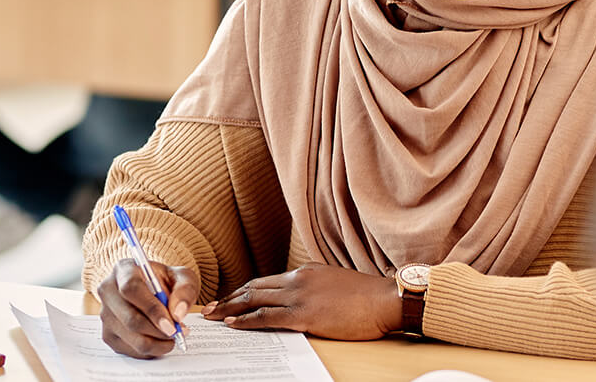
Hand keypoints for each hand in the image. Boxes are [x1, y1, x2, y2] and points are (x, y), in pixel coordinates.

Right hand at [96, 258, 197, 358]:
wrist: (155, 291)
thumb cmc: (166, 282)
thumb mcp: (183, 277)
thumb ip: (185, 291)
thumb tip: (177, 314)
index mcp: (124, 269)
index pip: (131, 289)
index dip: (151, 309)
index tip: (171, 324)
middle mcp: (108, 291)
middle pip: (130, 318)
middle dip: (158, 331)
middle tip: (177, 333)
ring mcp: (105, 314)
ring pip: (131, 337)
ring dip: (157, 343)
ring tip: (173, 336)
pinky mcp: (108, 334)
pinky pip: (130, 349)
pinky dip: (150, 351)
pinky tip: (161, 341)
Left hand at [203, 264, 402, 340]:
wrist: (386, 300)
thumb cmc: (368, 297)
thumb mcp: (336, 284)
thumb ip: (316, 289)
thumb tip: (303, 301)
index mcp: (306, 271)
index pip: (266, 281)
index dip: (244, 290)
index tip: (229, 298)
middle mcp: (298, 279)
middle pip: (254, 288)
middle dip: (229, 299)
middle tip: (209, 308)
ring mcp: (300, 296)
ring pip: (255, 300)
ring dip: (230, 309)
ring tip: (212, 317)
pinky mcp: (305, 314)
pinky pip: (267, 317)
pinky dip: (246, 321)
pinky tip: (233, 325)